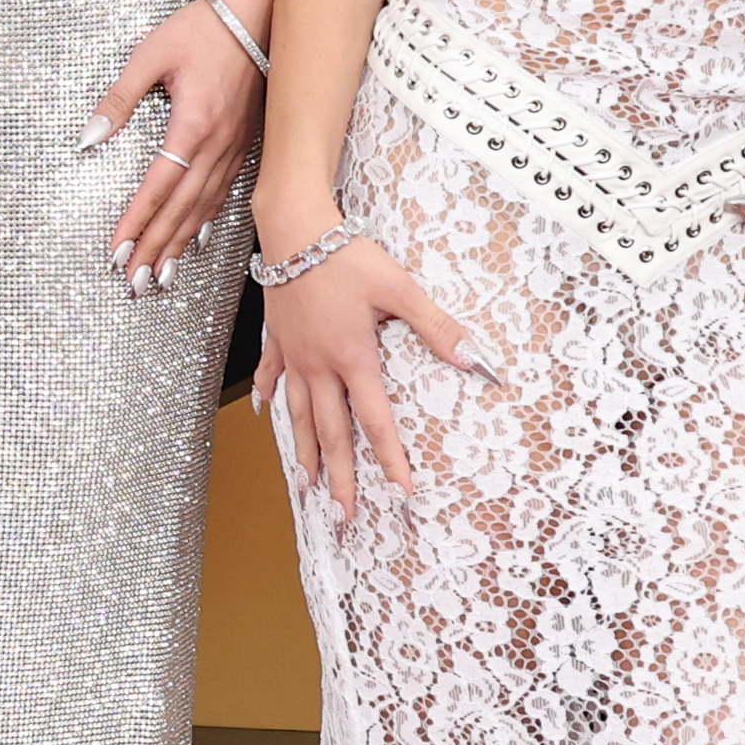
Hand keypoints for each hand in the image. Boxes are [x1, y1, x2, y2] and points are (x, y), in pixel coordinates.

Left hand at [88, 0, 261, 290]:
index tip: (117, 251)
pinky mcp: (246, 144)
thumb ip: (118, 99)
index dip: (137, 222)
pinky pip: (224, 192)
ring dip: (181, 244)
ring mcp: (236, 147)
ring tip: (162, 274)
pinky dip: (208, 221)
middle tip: (135, 282)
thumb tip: (88, 139)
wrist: (257, 12)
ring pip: (205, 207)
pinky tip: (198, 242)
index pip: (158, 187)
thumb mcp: (149, 55)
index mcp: (193, 124)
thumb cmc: (202, 28)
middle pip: (182, 209)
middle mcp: (218, 145)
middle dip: (156, 247)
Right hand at [255, 226, 473, 525]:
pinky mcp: (278, 338)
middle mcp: (320, 367)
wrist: (294, 229)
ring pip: (299, 416)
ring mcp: (295, 355)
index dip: (390, 460)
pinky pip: (273, 376)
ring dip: (305, 453)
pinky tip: (267, 415)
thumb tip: (476, 360)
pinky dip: (272, 398)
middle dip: (340, 478)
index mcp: (353, 359)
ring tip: (307, 486)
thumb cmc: (346, 256)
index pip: (376, 422)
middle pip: (331, 434)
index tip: (402, 493)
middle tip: (342, 516)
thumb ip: (437, 328)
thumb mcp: (399, 288)